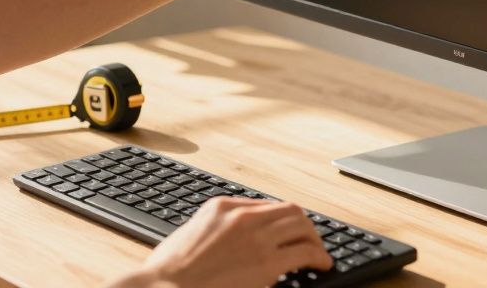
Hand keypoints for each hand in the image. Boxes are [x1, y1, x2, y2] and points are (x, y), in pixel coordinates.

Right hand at [124, 197, 330, 287]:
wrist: (164, 287)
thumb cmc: (169, 271)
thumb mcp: (190, 233)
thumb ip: (214, 229)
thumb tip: (229, 239)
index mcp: (221, 207)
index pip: (265, 206)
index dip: (282, 221)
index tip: (289, 231)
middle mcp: (242, 217)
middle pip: (289, 211)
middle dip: (304, 226)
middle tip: (310, 241)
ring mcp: (256, 237)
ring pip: (301, 226)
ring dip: (314, 239)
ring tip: (319, 253)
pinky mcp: (267, 262)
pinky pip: (305, 252)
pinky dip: (319, 256)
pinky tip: (321, 265)